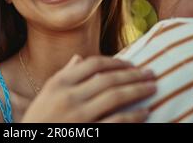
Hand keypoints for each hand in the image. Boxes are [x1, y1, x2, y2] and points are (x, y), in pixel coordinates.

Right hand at [21, 55, 155, 122]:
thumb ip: (64, 75)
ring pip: (115, 97)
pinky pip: (116, 122)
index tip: (131, 63)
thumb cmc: (40, 119)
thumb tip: (79, 58)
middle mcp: (69, 96)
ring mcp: (79, 116)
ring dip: (138, 90)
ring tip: (153, 88)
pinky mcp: (88, 134)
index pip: (92, 64)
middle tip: (151, 73)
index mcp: (59, 83)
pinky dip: (133, 116)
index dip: (115, 62)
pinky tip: (145, 112)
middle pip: (108, 78)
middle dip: (134, 74)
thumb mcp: (46, 94)